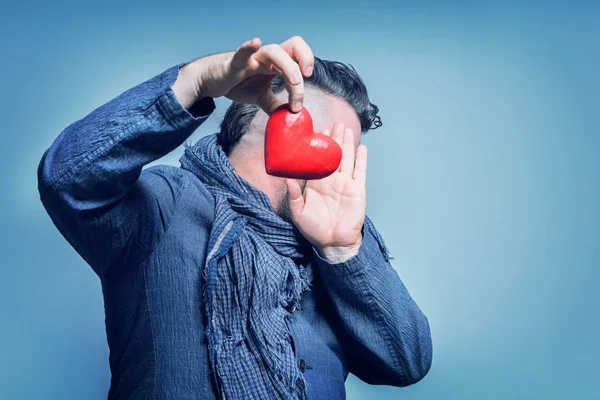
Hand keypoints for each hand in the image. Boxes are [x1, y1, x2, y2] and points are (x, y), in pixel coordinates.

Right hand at [172, 36, 313, 113]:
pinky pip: (242, 52)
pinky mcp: (234, 63)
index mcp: (276, 64)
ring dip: (288, 65)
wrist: (211, 81)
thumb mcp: (261, 97)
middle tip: (306, 78)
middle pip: (292, 46)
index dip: (306, 71)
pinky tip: (256, 43)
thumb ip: (276, 105)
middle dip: (304, 59)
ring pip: (273, 50)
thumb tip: (290, 118)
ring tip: (293, 81)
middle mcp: (267, 58)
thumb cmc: (237, 83)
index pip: (298, 59)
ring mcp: (252, 59)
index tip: (301, 99)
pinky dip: (249, 47)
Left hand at [285, 123, 367, 263]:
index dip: (318, 146)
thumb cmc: (313, 229)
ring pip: (347, 159)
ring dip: (347, 144)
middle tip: (335, 123)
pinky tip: (362, 147)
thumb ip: (294, 195)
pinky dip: (362, 159)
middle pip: (334, 154)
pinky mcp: (358, 190)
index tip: (317, 131)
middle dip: (334, 139)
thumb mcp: (298, 212)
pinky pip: (361, 171)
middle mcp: (331, 180)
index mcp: (316, 182)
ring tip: (347, 129)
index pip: (317, 159)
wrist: (333, 242)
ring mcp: (346, 183)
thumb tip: (287, 179)